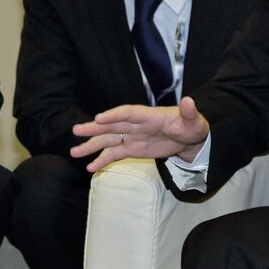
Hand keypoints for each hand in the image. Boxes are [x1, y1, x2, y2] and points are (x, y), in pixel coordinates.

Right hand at [70, 96, 210, 172]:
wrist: (190, 138)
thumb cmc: (192, 126)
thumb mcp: (194, 121)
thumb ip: (190, 113)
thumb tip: (189, 101)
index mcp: (149, 116)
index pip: (129, 113)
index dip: (114, 115)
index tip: (99, 118)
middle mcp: (136, 125)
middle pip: (112, 125)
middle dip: (94, 128)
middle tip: (76, 131)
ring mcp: (132, 137)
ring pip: (108, 140)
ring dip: (91, 145)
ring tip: (74, 152)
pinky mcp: (132, 149)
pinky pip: (114, 154)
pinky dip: (102, 160)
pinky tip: (91, 167)